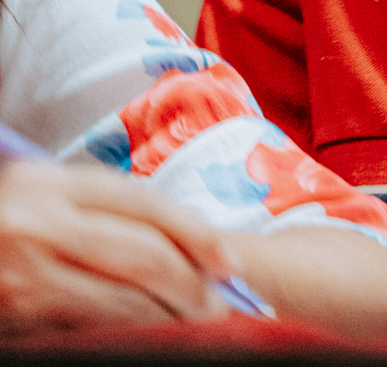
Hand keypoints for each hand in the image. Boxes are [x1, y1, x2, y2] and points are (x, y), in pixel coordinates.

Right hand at [0, 159, 234, 331]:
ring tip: (195, 321)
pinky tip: (146, 335)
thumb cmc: (2, 216)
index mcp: (46, 184)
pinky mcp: (14, 322)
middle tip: (221, 302)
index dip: (198, 234)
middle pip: (144, 258)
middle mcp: (34, 228)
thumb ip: (100, 209)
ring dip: (166, 318)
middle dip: (193, 285)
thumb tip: (187, 244)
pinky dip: (123, 335)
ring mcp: (20, 280)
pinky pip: (83, 332)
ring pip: (120, 304)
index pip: (146, 206)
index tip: (230, 260)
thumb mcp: (41, 193)